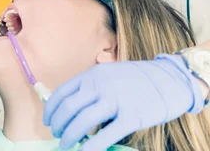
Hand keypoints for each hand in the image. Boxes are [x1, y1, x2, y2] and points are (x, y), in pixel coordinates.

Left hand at [43, 55, 204, 150]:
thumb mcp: (109, 74)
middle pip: (69, 108)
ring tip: (66, 144)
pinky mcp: (131, 117)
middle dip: (59, 125)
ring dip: (70, 136)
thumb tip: (72, 105)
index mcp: (92, 75)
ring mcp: (115, 101)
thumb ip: (91, 86)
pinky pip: (106, 135)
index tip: (48, 121)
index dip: (51, 109)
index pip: (62, 93)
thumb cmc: (137, 79)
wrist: (169, 79)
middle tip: (57, 135)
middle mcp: (100, 86)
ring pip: (83, 121)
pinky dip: (91, 146)